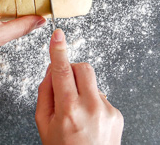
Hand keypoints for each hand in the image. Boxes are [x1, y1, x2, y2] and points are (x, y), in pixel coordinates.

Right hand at [35, 29, 123, 144]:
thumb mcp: (43, 123)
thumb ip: (45, 92)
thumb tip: (51, 70)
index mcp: (68, 109)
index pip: (61, 71)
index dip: (58, 50)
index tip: (58, 35)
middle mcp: (91, 107)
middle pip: (82, 68)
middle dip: (71, 69)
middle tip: (65, 84)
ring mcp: (107, 110)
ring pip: (91, 81)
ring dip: (81, 87)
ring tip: (77, 109)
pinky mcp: (117, 114)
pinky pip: (101, 95)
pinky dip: (92, 100)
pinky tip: (88, 117)